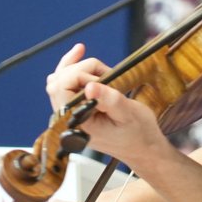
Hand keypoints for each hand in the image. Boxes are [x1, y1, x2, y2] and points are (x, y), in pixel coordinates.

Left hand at [46, 43, 172, 175]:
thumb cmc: (138, 134)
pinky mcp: (76, 108)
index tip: (103, 79)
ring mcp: (71, 113)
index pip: (62, 88)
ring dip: (77, 66)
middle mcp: (69, 119)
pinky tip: (81, 55)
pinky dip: (73, 68)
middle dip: (82, 69)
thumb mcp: (128, 114)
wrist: (142, 147)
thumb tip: (89, 86)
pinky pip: (65, 84)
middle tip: (107, 74)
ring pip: (59, 79)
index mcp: (79, 123)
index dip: (81, 75)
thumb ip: (108, 101)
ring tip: (99, 67)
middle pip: (58, 80)